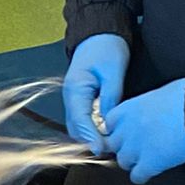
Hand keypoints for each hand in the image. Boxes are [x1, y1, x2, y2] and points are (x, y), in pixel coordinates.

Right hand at [62, 33, 130, 149]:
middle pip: (76, 128)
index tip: (101, 149)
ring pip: (79, 127)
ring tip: (111, 144)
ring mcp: (74, 100)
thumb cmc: (106, 47)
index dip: (90, 136)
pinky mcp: (82, 101)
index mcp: (75, 89)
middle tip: (110, 150)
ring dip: (92, 137)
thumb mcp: (113, 70)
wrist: (99, 34)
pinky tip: (108, 133)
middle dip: (91, 140)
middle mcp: (71, 97)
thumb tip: (110, 120)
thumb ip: (111, 95)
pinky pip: (85, 120)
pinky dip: (94, 129)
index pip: (79, 119)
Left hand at [103, 78, 184, 184]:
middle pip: (114, 144)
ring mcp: (136, 148)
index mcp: (129, 108)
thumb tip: (154, 107)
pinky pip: (137, 177)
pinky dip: (143, 176)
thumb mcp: (162, 92)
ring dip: (133, 162)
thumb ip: (149, 104)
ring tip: (146, 159)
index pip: (110, 123)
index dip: (119, 129)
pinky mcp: (149, 164)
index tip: (126, 132)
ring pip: (123, 162)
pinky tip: (151, 172)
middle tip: (138, 147)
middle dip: (125, 146)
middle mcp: (127, 129)